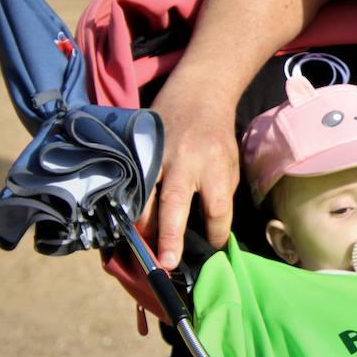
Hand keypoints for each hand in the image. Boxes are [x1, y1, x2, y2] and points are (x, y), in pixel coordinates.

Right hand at [138, 77, 239, 269]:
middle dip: (169, 235)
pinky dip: (128, 203)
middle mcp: (184, 161)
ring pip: (144, 194)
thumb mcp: (230, 165)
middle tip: (165, 262)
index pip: (217, 209)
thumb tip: (208, 233)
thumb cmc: (217, 137)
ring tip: (141, 248)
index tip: (212, 247)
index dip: (216, 234)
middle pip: (175, 202)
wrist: (198, 94)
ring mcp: (158, 155)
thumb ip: (219, 196)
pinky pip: (130, 181)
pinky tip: (126, 222)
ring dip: (142, 224)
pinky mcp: (140, 150)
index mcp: (214, 166)